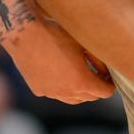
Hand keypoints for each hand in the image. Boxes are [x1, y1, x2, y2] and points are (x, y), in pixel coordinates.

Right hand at [0, 17, 116, 103]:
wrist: (23, 34)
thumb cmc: (55, 34)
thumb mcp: (82, 44)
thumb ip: (98, 60)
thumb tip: (105, 71)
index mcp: (83, 82)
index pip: (105, 92)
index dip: (110, 85)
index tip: (109, 78)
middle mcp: (68, 92)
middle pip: (90, 97)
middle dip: (96, 87)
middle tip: (97, 75)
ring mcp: (52, 93)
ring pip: (73, 99)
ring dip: (79, 90)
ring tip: (78, 74)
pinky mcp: (39, 90)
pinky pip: (55, 93)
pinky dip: (60, 87)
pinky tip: (58, 72)